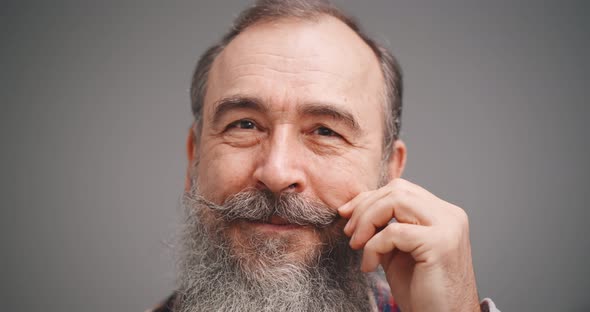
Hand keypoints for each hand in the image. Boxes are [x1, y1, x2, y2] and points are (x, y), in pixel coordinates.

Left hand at [339, 178, 479, 311]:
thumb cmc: (423, 292)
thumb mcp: (398, 252)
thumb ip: (384, 228)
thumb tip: (354, 209)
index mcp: (442, 214)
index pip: (401, 190)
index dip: (370, 198)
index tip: (347, 215)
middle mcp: (450, 215)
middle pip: (397, 190)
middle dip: (365, 207)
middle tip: (350, 233)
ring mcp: (448, 227)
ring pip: (396, 201)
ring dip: (367, 220)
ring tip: (357, 245)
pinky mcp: (439, 244)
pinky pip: (394, 232)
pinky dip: (373, 247)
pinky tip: (370, 266)